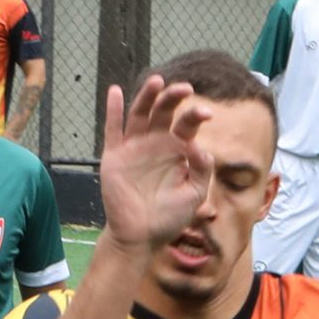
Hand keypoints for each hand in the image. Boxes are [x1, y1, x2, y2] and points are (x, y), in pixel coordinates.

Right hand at [98, 76, 214, 252]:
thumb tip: (198, 145)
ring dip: (147, 96)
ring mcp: (134, 148)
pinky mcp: (115, 156)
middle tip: (184, 88)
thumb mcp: (195, 194)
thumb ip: (202, 170)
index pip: (186, 124)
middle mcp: (156, 143)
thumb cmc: (169, 217)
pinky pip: (113, 130)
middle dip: (173, 97)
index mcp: (177, 149)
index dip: (195, 115)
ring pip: (140, 113)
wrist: (141, 237)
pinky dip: (112, 110)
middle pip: (164, 111)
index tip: (205, 115)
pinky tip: (114, 91)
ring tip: (156, 81)